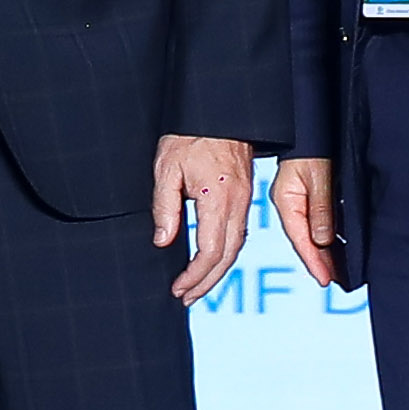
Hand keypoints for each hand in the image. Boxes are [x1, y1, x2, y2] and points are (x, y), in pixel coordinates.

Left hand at [155, 135, 257, 300]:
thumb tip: (163, 241)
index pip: (210, 251)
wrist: (220, 111)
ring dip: (217, 272)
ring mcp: (244, 201)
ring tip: (196, 287)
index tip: (178, 288)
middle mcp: (237, 205)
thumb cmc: (190, 136)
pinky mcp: (245, 196)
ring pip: (236, 248)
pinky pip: (238, 233)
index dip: (195, 275)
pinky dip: (225, 254)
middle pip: (227, 257)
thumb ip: (165, 207)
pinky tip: (212, 261)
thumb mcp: (167, 168)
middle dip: (206, 282)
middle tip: (186, 298)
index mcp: (218, 199)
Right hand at [272, 156, 342, 288]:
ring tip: (337, 271)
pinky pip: (315, 222)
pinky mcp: (306, 196)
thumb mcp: (318, 177)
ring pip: (310, 233)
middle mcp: (289, 204)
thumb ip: (320, 209)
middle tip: (334, 281)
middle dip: (318, 262)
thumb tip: (322, 241)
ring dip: (322, 252)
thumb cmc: (311, 144)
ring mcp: (297, 201)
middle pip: (304, 240)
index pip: (300, 238)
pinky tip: (336, 246)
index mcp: (286, 201)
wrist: (307, 125)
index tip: (324, 280)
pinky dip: (325, 237)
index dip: (313, 261)